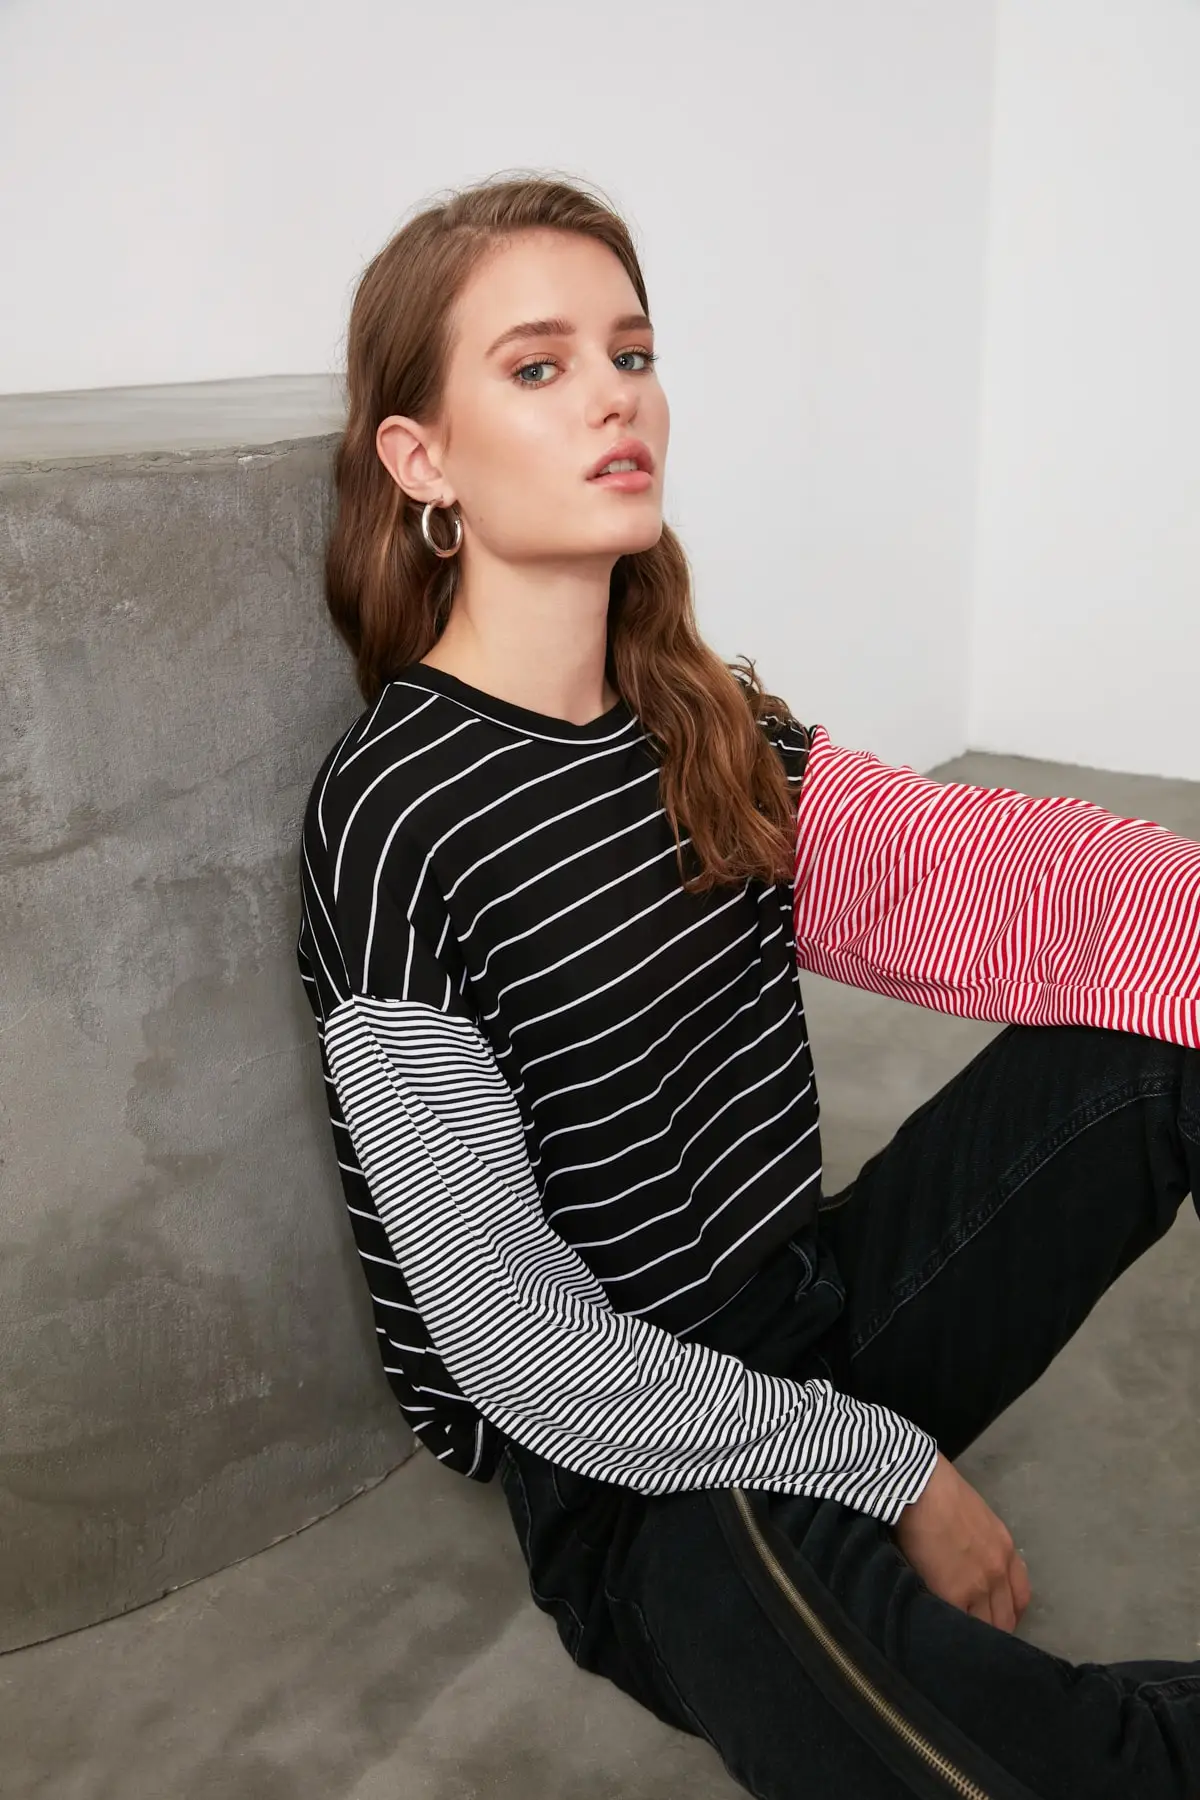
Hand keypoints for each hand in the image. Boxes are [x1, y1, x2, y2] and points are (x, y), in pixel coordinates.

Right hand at [893, 1452, 1031, 1631]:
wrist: (919, 1485)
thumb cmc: (938, 1491)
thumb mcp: (974, 1518)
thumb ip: (979, 1546)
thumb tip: (967, 1565)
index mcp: (1005, 1550)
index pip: (1020, 1597)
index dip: (1008, 1613)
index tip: (993, 1619)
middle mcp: (999, 1572)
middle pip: (1006, 1620)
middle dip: (992, 1632)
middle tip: (973, 1637)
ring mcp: (979, 1587)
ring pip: (986, 1630)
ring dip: (973, 1639)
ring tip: (956, 1643)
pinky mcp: (954, 1595)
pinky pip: (960, 1627)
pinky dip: (953, 1634)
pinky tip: (943, 1638)